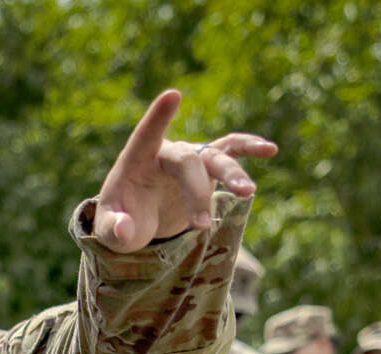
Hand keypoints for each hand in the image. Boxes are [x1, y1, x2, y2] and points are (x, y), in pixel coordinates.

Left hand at [93, 89, 277, 252]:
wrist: (138, 222)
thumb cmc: (120, 221)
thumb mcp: (110, 230)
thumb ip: (113, 229)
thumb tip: (125, 228)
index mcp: (136, 161)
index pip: (146, 134)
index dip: (159, 117)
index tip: (173, 95)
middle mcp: (165, 153)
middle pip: (187, 161)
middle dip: (196, 192)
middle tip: (201, 225)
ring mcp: (188, 158)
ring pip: (214, 158)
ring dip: (231, 174)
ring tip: (247, 192)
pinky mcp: (206, 168)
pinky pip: (230, 152)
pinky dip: (249, 149)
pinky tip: (270, 149)